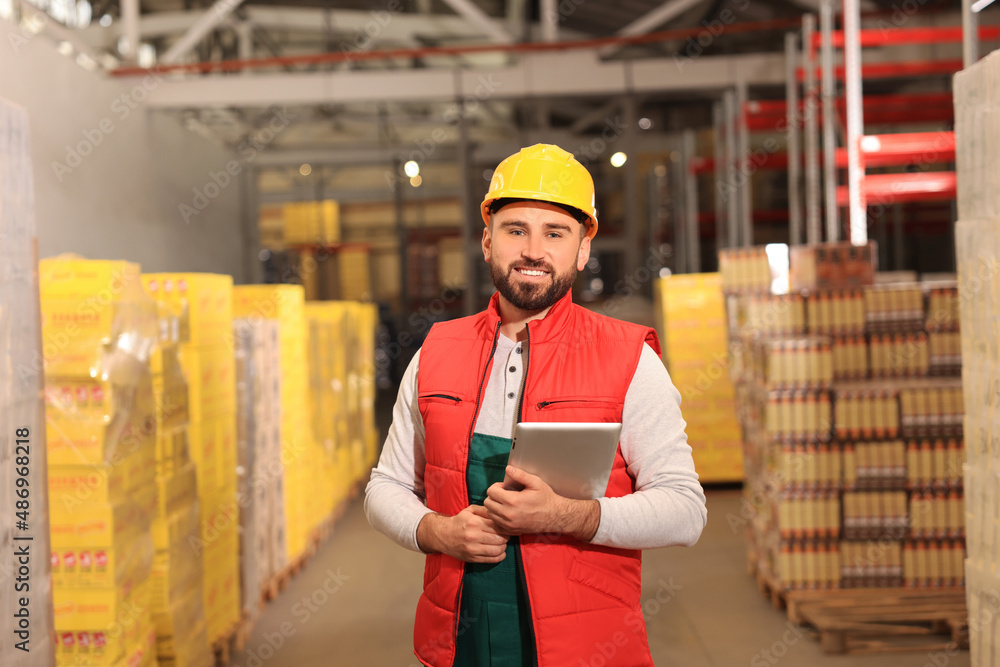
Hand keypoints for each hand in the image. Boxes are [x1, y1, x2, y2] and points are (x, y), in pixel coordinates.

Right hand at [416, 505, 508, 562]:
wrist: (443, 535)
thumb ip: (485, 510)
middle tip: (506, 535)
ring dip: (504, 547)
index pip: (497, 526)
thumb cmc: (459, 522)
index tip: (506, 527)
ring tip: (503, 543)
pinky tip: (501, 552)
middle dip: (506, 537)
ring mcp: (473, 549)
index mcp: (474, 523)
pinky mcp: (472, 558)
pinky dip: (500, 556)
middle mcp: (474, 536)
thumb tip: (498, 513)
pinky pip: (491, 559)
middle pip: (499, 538)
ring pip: (497, 550)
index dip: (505, 527)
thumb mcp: (470, 511)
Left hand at [484, 466, 599, 540]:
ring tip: (505, 503)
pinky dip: (498, 516)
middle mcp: (508, 514)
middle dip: (493, 496)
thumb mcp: (536, 483)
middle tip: (504, 494)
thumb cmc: (546, 498)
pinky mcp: (511, 530)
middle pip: (487, 503)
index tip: (504, 487)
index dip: (496, 487)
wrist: (555, 516)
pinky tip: (508, 511)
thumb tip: (508, 469)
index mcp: (513, 501)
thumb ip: (520, 475)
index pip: (491, 492)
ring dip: (494, 506)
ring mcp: (509, 524)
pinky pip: (496, 522)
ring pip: (490, 513)